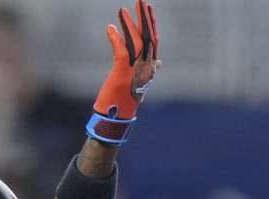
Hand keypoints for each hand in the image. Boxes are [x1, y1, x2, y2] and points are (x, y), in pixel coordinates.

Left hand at [94, 0, 158, 120]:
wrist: (116, 118)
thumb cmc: (125, 101)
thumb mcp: (139, 83)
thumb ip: (149, 70)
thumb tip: (160, 63)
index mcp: (150, 67)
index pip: (154, 40)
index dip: (151, 23)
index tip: (148, 8)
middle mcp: (147, 66)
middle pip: (147, 36)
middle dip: (143, 16)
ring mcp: (135, 69)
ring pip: (135, 40)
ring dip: (128, 23)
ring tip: (122, 9)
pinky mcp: (122, 73)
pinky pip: (121, 50)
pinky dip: (115, 38)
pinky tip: (109, 28)